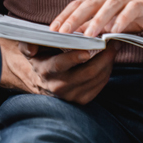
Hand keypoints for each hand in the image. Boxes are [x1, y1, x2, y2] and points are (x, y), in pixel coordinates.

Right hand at [0, 37, 117, 103]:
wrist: (41, 79)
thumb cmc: (40, 56)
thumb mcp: (29, 47)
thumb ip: (28, 44)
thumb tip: (31, 48)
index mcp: (45, 71)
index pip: (60, 65)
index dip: (73, 58)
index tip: (87, 50)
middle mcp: (58, 86)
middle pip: (86, 73)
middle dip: (103, 58)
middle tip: (112, 43)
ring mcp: (71, 95)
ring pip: (96, 79)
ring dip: (108, 62)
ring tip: (114, 47)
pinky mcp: (82, 100)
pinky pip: (99, 85)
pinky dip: (107, 71)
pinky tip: (109, 59)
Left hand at [50, 0, 142, 38]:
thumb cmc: (134, 17)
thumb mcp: (111, 23)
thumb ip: (94, 26)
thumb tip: (74, 36)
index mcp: (100, 0)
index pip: (78, 5)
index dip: (64, 16)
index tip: (52, 29)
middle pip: (89, 3)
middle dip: (74, 17)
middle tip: (63, 32)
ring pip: (108, 6)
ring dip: (97, 20)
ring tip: (89, 34)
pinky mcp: (142, 5)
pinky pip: (130, 10)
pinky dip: (122, 19)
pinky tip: (115, 31)